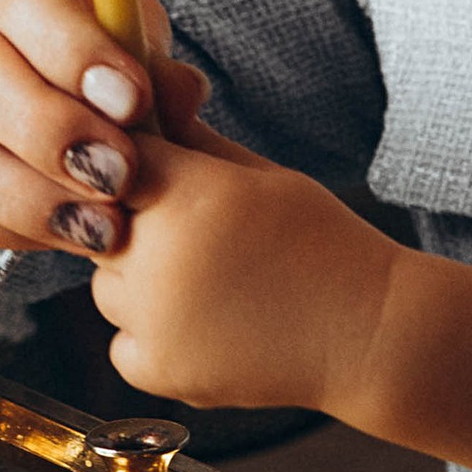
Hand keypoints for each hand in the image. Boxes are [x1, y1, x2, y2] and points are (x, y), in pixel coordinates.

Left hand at [89, 126, 395, 416]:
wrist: (368, 331)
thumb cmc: (322, 241)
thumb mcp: (260, 174)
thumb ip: (190, 137)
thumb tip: (139, 99)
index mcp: (191, 194)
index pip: (119, 159)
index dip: (140, 167)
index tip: (167, 181)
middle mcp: (161, 256)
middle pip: (103, 225)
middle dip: (140, 227)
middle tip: (204, 241)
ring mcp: (155, 321)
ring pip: (106, 287)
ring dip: (140, 283)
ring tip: (212, 284)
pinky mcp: (158, 372)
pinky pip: (122, 343)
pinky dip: (152, 337)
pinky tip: (208, 325)